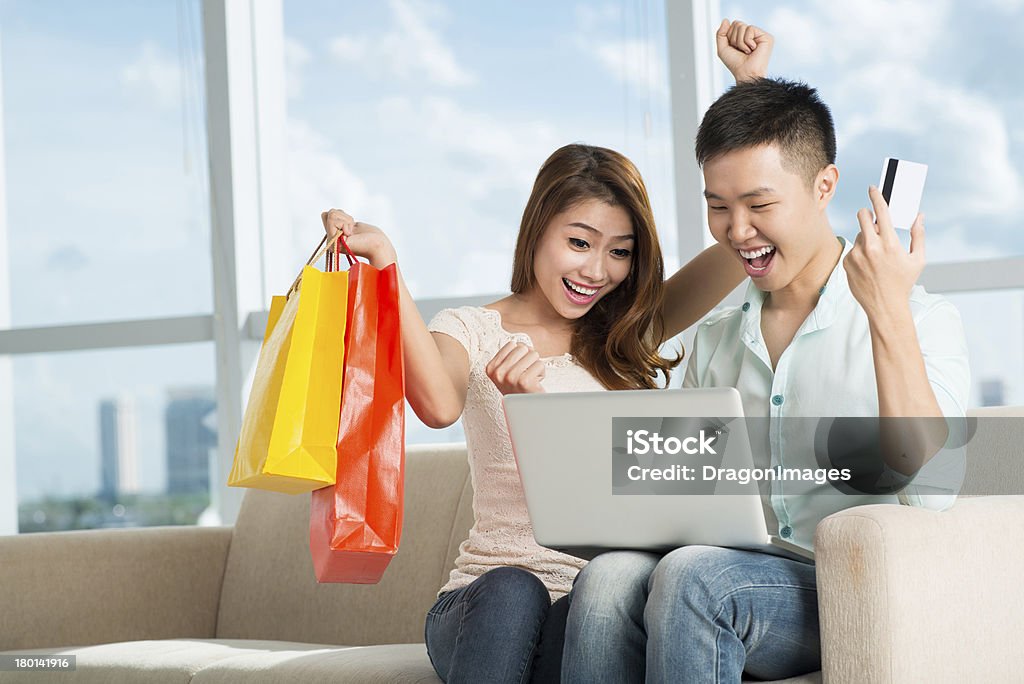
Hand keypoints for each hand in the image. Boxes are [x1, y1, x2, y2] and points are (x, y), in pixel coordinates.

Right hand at [321, 208, 396, 267]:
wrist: (378, 245)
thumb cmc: (368, 235)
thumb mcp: (349, 223)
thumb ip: (337, 220)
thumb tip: (324, 213)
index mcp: (333, 237)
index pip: (326, 215)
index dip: (341, 216)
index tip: (352, 226)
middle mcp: (330, 242)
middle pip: (327, 214)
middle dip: (343, 216)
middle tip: (352, 229)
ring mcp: (331, 243)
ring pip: (330, 215)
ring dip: (345, 220)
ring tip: (352, 232)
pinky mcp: (333, 243)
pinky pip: (333, 221)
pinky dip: (345, 224)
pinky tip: (350, 234)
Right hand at [485, 342, 545, 394]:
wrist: (526, 410)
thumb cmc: (520, 388)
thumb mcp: (508, 371)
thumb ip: (512, 354)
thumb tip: (522, 344)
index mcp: (491, 368)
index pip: (512, 344)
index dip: (520, 355)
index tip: (518, 370)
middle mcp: (498, 373)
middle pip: (522, 347)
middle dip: (529, 360)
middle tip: (525, 374)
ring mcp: (510, 377)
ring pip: (533, 354)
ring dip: (535, 366)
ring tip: (530, 379)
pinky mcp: (524, 382)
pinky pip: (540, 364)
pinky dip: (541, 373)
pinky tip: (535, 384)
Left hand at [716, 19, 772, 82]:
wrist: (745, 73)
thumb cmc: (735, 64)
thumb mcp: (723, 49)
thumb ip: (721, 34)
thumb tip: (726, 20)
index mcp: (744, 36)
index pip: (732, 25)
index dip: (729, 37)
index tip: (735, 48)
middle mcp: (753, 34)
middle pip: (737, 24)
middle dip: (734, 39)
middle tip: (741, 50)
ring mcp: (760, 35)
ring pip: (742, 26)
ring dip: (740, 42)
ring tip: (747, 51)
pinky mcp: (766, 36)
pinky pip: (750, 29)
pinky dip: (747, 42)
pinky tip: (752, 49)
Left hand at [844, 186, 925, 321]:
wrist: (884, 306)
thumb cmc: (903, 283)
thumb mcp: (918, 259)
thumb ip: (919, 235)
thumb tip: (919, 216)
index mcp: (889, 243)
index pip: (881, 211)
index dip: (876, 196)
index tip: (873, 188)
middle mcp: (870, 247)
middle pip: (862, 216)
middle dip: (868, 215)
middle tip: (874, 221)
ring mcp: (856, 255)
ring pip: (859, 235)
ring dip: (866, 238)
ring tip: (877, 256)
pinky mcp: (846, 263)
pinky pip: (852, 249)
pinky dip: (860, 252)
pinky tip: (868, 265)